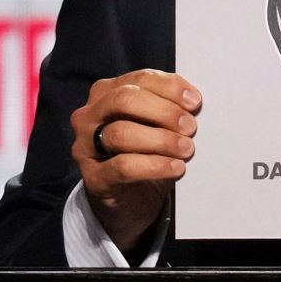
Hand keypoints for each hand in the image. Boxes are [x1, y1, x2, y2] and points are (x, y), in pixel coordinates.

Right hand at [69, 68, 201, 251]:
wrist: (128, 202)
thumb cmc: (145, 154)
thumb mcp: (156, 126)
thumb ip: (167, 109)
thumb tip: (193, 103)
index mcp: (106, 93)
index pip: (139, 79)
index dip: (169, 87)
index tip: (195, 102)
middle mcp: (90, 115)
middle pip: (124, 99)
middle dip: (163, 111)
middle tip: (190, 126)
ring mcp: (85, 147)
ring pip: (121, 132)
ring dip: (161, 140)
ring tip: (186, 149)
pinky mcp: (92, 177)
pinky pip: (123, 166)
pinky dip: (154, 165)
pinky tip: (176, 168)